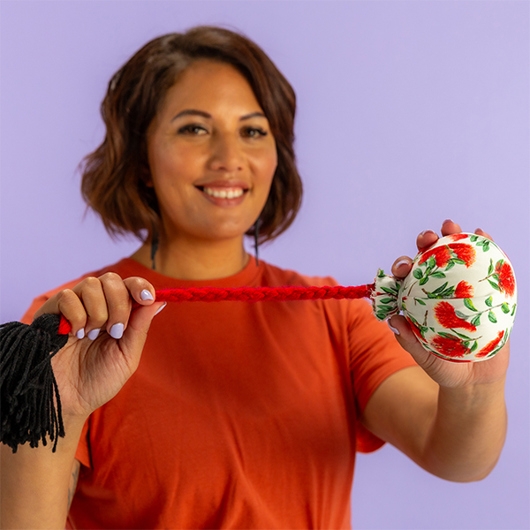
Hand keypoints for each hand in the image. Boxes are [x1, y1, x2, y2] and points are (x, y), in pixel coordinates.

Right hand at [33, 273, 165, 418]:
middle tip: (115, 331)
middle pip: (112, 279)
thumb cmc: (99, 381)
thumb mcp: (127, 355)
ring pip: (91, 284)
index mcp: (116, 314)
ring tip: (91, 336)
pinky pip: (67, 296)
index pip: (129, 284)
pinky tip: (74, 335)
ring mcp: (73, 307)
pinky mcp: (51, 312)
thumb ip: (140, 327)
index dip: (140, 286)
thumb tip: (159, 301)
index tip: (147, 298)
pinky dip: (77, 316)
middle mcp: (95, 306)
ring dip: (98, 312)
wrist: (68, 401)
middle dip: (119, 304)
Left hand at [388, 220, 509, 387]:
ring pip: (457, 256)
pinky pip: (487, 266)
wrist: (476, 381)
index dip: (403, 266)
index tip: (403, 267)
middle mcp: (439, 289)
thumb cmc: (443, 367)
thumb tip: (393, 318)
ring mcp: (464, 287)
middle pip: (430, 258)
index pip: (408, 276)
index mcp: (419, 299)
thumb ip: (408, 340)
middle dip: (426, 243)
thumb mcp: (423, 356)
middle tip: (427, 238)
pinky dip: (485, 248)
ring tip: (451, 227)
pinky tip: (482, 235)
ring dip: (453, 236)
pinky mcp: (488, 291)